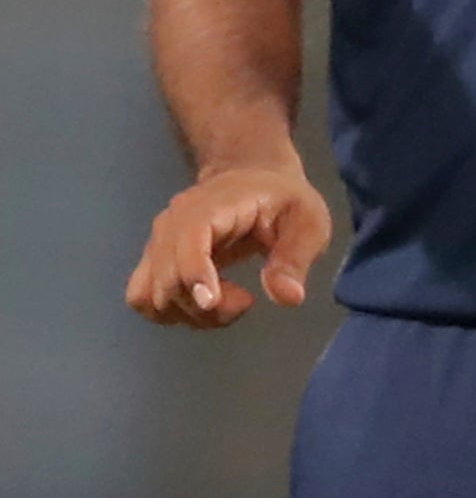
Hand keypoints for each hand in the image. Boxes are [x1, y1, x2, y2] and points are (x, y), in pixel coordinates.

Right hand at [125, 158, 332, 326]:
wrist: (253, 182)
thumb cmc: (282, 201)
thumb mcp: (308, 222)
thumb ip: (295, 259)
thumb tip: (287, 297)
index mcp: (209, 207)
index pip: (187, 239)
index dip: (193, 273)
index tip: (210, 303)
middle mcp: (172, 224)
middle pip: (167, 277)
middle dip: (205, 305)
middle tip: (245, 301)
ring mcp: (159, 244)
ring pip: (153, 295)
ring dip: (191, 314)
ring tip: (231, 303)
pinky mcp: (156, 263)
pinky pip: (145, 299)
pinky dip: (173, 314)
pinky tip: (208, 307)